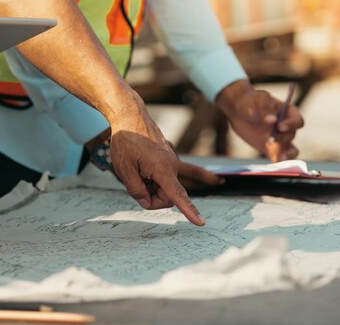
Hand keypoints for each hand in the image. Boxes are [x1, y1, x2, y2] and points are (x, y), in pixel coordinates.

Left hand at [108, 95, 222, 225]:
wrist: (130, 116)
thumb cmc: (126, 140)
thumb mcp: (123, 168)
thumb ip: (136, 190)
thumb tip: (147, 201)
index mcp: (162, 168)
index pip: (177, 195)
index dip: (188, 211)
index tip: (200, 223)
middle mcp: (172, 165)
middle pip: (166, 197)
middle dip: (151, 197)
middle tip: (134, 183)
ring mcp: (173, 161)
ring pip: (166, 187)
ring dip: (153, 186)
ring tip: (138, 170)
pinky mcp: (170, 158)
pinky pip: (180, 172)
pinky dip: (190, 177)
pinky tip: (215, 180)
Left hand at [216, 80, 303, 161]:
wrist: (238, 111)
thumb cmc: (250, 101)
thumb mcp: (256, 101)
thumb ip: (263, 110)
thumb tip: (272, 120)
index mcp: (288, 113)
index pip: (297, 121)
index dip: (292, 124)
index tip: (280, 126)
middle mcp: (287, 127)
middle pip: (291, 135)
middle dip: (283, 138)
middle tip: (271, 138)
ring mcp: (279, 139)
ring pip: (289, 149)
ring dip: (287, 155)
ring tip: (281, 158)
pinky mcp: (270, 148)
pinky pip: (277, 157)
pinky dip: (277, 161)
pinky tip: (274, 163)